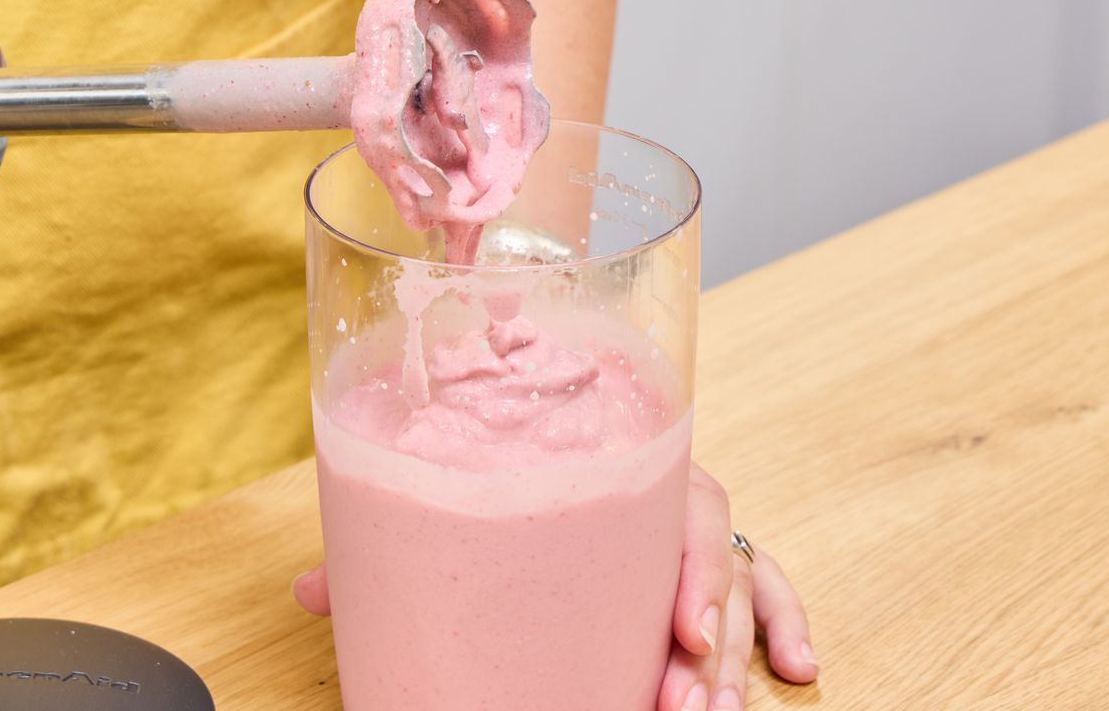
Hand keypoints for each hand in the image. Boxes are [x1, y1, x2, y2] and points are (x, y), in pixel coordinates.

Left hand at [291, 462, 818, 709]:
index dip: (690, 576)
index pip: (677, 508)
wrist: (559, 426)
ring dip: (735, 660)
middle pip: (717, 562)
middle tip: (685, 709)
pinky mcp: (715, 560)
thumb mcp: (457, 509)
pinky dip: (784, 622)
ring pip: (743, 586)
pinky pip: (769, 585)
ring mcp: (694, 526)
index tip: (682, 639)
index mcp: (621, 462)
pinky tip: (799, 668)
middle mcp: (667, 492)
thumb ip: (398, 547)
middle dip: (711, 648)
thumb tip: (309, 593)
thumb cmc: (509, 473)